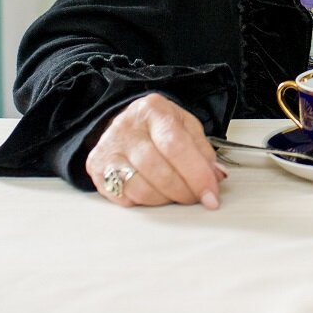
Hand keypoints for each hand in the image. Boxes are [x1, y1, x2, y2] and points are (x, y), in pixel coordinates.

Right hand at [85, 93, 226, 208]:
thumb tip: (215, 177)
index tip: (211, 194)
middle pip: (159, 170)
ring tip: (176, 194)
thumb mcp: (185, 127)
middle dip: (184, 191)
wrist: (126, 123)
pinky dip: (145, 202)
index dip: (197, 174)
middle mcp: (126, 127)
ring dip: (165, 199)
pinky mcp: (97, 168)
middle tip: (196, 197)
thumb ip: (203, 150)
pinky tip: (154, 192)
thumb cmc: (158, 126)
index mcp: (153, 110)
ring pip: (141, 188)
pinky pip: (125, 197)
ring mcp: (108, 148)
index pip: (176, 145)